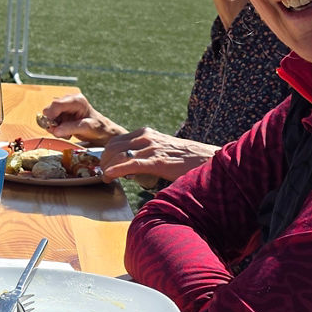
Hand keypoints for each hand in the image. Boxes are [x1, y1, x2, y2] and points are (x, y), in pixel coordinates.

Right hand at [39, 93, 126, 144]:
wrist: (102, 131)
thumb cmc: (98, 128)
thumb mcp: (87, 128)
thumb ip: (71, 128)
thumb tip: (56, 131)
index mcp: (77, 100)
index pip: (56, 104)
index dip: (51, 115)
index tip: (53, 128)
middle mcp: (69, 100)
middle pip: (50, 110)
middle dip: (53, 123)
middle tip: (61, 132)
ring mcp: (64, 107)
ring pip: (48, 116)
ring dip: (54, 126)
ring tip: (66, 132)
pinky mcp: (62, 113)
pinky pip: (51, 121)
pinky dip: (56, 128)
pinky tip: (65, 130)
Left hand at [99, 129, 219, 181]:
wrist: (209, 159)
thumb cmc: (186, 159)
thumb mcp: (162, 151)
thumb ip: (146, 155)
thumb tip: (130, 168)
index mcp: (146, 134)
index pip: (116, 140)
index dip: (105, 153)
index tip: (103, 165)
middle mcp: (146, 137)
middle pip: (113, 146)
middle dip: (103, 161)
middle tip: (103, 173)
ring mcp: (152, 148)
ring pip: (118, 154)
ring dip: (107, 167)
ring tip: (106, 178)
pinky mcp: (157, 161)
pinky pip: (131, 164)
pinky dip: (116, 170)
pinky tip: (109, 176)